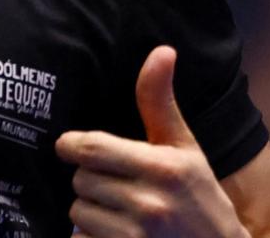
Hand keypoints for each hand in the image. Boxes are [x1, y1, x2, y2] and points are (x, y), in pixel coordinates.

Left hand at [55, 46, 246, 237]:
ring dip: (90, 212)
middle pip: (81, 180)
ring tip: (119, 213)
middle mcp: (149, 203)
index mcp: (163, 168)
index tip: (70, 146)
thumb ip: (161, 102)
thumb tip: (162, 50)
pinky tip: (115, 234)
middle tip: (114, 186)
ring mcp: (136, 236)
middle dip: (90, 180)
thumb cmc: (199, 197)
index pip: (91, 148)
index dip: (72, 145)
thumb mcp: (185, 148)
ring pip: (78, 212)